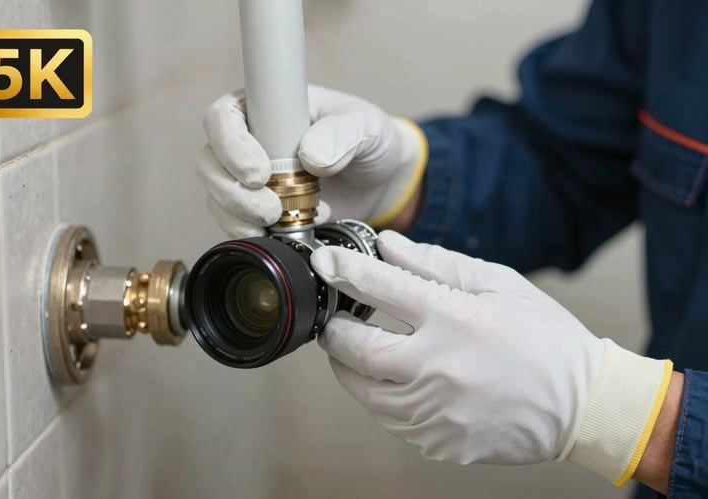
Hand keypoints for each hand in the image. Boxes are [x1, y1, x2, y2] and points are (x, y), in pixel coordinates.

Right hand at [196, 86, 426, 237]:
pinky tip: (279, 237)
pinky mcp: (257, 210)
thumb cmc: (368, 139)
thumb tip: (311, 155)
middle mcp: (248, 141)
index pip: (223, 117)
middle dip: (233, 191)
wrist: (380, 181)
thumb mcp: (365, 126)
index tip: (261, 173)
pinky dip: (249, 234)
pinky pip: (234, 223)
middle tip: (272, 209)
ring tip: (276, 223)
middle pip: (210, 163)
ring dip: (238, 216)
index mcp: (265, 108)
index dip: (231, 145)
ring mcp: (248, 178)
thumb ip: (342, 134)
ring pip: (216, 196)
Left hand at [311, 231, 672, 484]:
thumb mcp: (497, 284)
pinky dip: (384, 398)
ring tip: (358, 352)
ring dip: (351, 369)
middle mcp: (439, 367)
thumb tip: (388, 246)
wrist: (585, 405)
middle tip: (334, 321)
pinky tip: (397, 383)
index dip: (343, 270)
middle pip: (355, 349)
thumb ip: (436, 263)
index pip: (379, 286)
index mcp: (454, 319)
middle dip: (334, 331)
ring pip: (364, 393)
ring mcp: (438, 411)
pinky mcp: (442, 443)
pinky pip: (393, 421)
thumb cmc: (545, 338)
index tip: (324, 263)